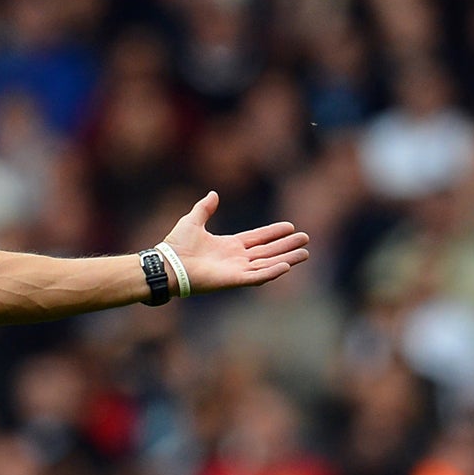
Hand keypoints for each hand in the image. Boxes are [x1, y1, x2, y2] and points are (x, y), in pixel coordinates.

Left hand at [162, 191, 310, 291]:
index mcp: (229, 245)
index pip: (257, 238)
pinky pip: (256, 276)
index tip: (290, 226)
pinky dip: (271, 272)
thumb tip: (213, 194)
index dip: (273, 232)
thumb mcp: (193, 220)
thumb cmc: (176, 245)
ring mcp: (236, 270)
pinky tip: (286, 265)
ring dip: (286, 258)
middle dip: (286, 246)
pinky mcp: (233, 280)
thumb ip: (205, 208)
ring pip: (267, 264)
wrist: (168, 264)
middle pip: (267, 251)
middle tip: (306, 239)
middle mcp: (236, 258)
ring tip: (304, 253)